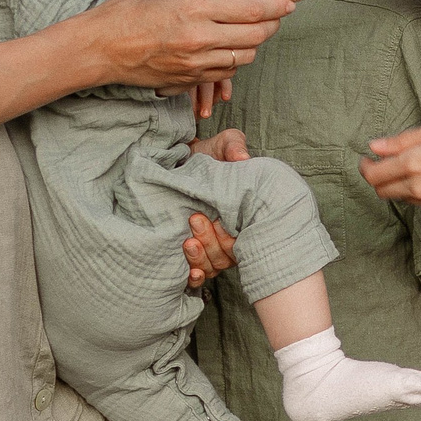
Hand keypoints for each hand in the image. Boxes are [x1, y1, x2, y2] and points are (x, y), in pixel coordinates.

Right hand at [84, 0, 285, 92]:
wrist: (99, 49)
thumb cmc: (128, 13)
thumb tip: (226, 0)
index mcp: (195, 9)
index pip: (251, 10)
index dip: (275, 7)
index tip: (288, 3)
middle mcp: (200, 38)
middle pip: (255, 36)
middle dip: (270, 26)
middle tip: (275, 17)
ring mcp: (195, 63)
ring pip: (244, 58)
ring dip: (251, 45)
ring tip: (249, 33)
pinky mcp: (188, 80)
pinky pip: (223, 73)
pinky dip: (231, 61)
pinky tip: (226, 50)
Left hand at [181, 130, 248, 287]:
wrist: (179, 161)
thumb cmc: (206, 155)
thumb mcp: (222, 144)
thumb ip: (234, 147)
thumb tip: (242, 159)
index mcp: (240, 215)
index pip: (242, 238)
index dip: (229, 236)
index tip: (213, 218)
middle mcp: (228, 234)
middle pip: (226, 256)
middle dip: (211, 242)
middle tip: (195, 219)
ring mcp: (210, 246)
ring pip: (212, 267)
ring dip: (201, 259)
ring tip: (188, 241)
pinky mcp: (191, 253)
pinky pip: (199, 275)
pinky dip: (196, 276)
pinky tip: (190, 271)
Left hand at [361, 120, 420, 214]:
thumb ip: (405, 140)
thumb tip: (376, 146)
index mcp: (416, 164)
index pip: (373, 175)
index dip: (366, 166)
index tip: (370, 156)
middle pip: (383, 191)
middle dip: (380, 177)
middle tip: (388, 160)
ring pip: (403, 198)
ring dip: (400, 184)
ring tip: (418, 163)